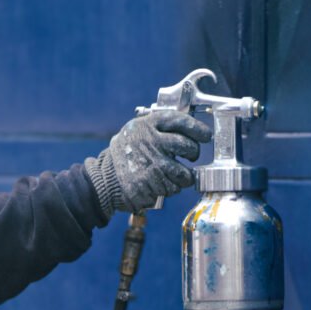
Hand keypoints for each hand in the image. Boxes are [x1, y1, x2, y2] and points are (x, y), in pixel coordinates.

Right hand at [84, 110, 211, 216]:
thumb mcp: (138, 130)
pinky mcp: (151, 184)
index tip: (205, 135)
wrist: (105, 177)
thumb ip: (159, 128)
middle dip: (193, 152)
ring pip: (183, 173)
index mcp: (148, 125)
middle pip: (187, 146)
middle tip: (191, 155)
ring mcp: (151, 164)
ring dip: (182, 176)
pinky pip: (173, 189)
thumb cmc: (126, 152)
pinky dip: (170, 188)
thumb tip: (190, 130)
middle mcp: (151, 142)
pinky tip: (159, 183)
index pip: (181, 121)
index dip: (198, 129)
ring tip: (172, 173)